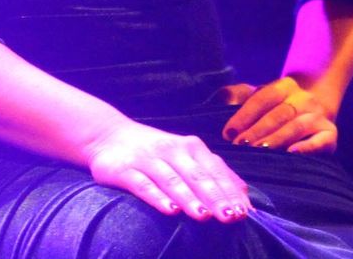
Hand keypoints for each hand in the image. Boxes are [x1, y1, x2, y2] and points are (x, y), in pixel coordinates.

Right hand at [84, 120, 252, 220]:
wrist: (108, 136)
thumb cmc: (156, 152)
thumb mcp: (186, 156)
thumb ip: (213, 173)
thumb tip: (244, 194)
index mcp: (191, 147)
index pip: (215, 171)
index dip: (230, 192)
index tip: (244, 213)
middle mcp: (172, 150)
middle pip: (198, 176)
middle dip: (215, 197)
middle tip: (230, 217)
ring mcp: (148, 159)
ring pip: (173, 180)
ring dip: (189, 198)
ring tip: (204, 217)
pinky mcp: (126, 170)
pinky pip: (144, 185)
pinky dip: (158, 197)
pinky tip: (170, 211)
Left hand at [220, 76, 337, 153]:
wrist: (314, 109)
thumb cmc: (276, 108)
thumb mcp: (257, 95)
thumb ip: (237, 95)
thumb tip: (221, 98)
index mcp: (284, 86)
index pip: (263, 98)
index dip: (244, 115)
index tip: (228, 133)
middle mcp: (304, 98)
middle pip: (279, 113)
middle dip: (258, 131)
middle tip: (240, 146)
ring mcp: (318, 115)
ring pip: (297, 126)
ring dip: (277, 139)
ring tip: (259, 151)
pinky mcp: (330, 134)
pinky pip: (322, 140)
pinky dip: (308, 147)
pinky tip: (292, 154)